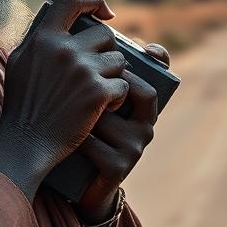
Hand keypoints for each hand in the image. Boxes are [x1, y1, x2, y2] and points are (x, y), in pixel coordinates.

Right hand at [0, 0, 127, 198]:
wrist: (26, 143)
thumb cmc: (23, 105)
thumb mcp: (20, 63)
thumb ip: (40, 38)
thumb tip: (60, 16)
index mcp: (43, 38)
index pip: (71, 0)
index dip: (94, 0)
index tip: (105, 11)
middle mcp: (63, 49)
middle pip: (105, 35)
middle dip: (106, 52)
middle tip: (97, 72)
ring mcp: (82, 70)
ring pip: (118, 60)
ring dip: (113, 76)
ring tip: (96, 93)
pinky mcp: (98, 92)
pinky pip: (123, 85)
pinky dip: (117, 98)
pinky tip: (101, 108)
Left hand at [75, 43, 168, 224]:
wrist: (81, 184)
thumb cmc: (85, 134)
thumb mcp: (95, 105)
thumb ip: (99, 78)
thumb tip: (94, 42)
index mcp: (143, 108)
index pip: (161, 78)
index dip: (160, 60)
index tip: (149, 49)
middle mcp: (146, 126)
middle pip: (145, 93)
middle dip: (117, 83)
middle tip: (90, 77)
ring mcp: (135, 148)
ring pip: (110, 117)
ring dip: (85, 114)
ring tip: (66, 111)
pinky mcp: (119, 168)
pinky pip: (95, 144)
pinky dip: (77, 139)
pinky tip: (65, 137)